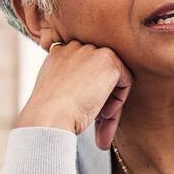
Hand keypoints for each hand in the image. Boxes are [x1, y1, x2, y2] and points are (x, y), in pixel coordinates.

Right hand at [16, 30, 132, 148]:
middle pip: (99, 73)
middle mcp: (74, 47)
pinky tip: (104, 114)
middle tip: (97, 123)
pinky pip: (125, 81)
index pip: (83, 69)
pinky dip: (119, 101)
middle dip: (101, 99)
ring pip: (112, 78)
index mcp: (58, 53)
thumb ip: (71, 84)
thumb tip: (94, 95)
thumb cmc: (50, 114)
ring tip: (103, 127)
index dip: (87, 93)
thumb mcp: (56, 93)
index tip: (84, 113)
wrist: (48, 117)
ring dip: (110, 103)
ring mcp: (91, 51)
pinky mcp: (109, 60)